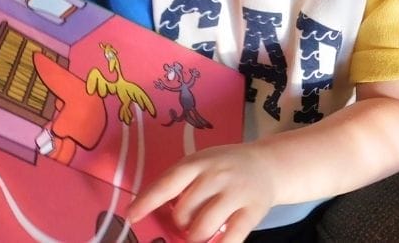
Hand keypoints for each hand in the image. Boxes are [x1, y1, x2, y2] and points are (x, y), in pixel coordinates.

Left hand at [128, 142, 274, 241]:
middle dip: (179, 224)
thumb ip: (179, 183)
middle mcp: (216, 176)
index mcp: (197, 163)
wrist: (267, 164)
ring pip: (203, 228)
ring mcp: (235, 193)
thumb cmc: (224, 167)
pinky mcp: (253, 211)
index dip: (147, 201)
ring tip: (199, 232)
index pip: (167, 183)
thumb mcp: (201, 164)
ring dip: (195, 237)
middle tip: (186, 222)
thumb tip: (153, 212)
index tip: (131, 217)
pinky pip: (231, 238)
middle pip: (184, 211)